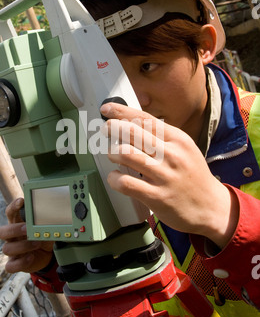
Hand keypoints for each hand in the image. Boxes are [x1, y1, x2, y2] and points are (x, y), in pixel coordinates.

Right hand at [0, 197, 53, 272]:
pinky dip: (20, 263)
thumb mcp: (45, 229)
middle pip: (2, 231)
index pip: (10, 213)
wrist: (45, 255)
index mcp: (17, 224)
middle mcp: (12, 237)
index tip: (21, 201)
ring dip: (22, 246)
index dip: (13, 207)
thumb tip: (55, 218)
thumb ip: (46, 224)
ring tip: (36, 243)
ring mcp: (12, 251)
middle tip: (27, 228)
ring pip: (6, 249)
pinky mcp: (14, 263)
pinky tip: (31, 257)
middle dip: (14, 229)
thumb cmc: (41, 238)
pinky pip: (10, 266)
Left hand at [100, 103, 238, 248]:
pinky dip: (114, 178)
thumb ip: (161, 138)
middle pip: (134, 132)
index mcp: (179, 140)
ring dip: (113, 153)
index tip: (107, 109)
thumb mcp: (184, 150)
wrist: (211, 207)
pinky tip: (115, 177)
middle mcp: (172, 155)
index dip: (122, 112)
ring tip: (112, 155)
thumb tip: (130, 125)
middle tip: (106, 129)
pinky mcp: (157, 197)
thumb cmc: (192, 176)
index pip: (146, 119)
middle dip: (113, 128)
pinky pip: (126, 183)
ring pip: (127, 154)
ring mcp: (164, 176)